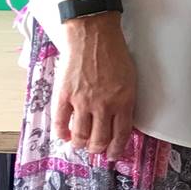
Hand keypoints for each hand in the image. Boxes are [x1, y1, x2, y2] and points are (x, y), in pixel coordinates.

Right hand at [51, 15, 137, 159]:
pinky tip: (64, 135)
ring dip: (80, 144)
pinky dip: (61, 133)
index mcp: (123, 101)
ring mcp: (82, 101)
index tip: (112, 155)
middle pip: (100, 140)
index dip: (116, 149)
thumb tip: (122, 121)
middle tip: (95, 149)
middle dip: (97, 149)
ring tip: (80, 143)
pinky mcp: (64, 95)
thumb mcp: (130, 79)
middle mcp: (103, 105)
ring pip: (80, 135)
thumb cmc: (113, 53)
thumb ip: (126, 101)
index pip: (121, 135)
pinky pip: (60, 122)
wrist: (92, 34)